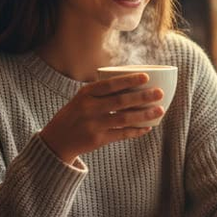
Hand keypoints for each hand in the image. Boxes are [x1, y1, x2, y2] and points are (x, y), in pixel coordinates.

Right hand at [39, 73, 164, 163]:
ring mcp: (93, 125)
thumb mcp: (82, 99)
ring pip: (124, 119)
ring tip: (160, 110)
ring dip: (144, 114)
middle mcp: (89, 108)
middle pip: (120, 101)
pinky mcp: (98, 140)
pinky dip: (136, 131)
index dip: (128, 80)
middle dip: (143, 96)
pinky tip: (148, 127)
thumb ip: (102, 92)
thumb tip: (133, 83)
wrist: (56, 140)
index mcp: (85, 94)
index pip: (109, 84)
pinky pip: (122, 134)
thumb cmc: (75, 114)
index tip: (146, 76)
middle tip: (160, 92)